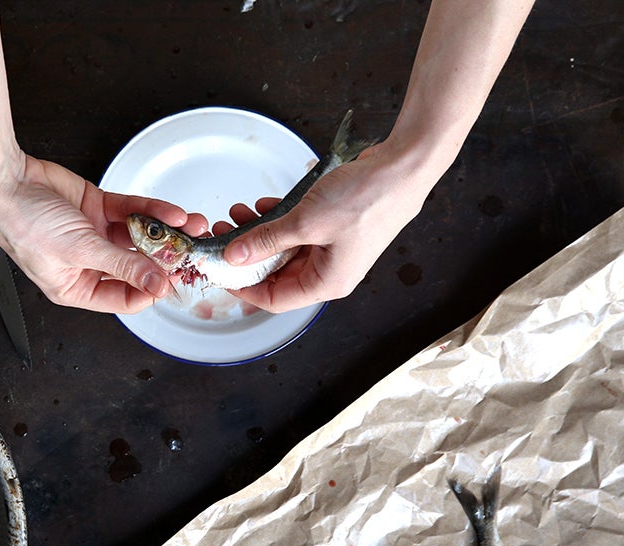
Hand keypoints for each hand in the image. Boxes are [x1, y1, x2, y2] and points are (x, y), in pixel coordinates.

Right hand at [0, 154, 207, 313]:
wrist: (5, 181)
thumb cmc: (22, 224)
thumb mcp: (78, 251)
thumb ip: (122, 266)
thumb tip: (155, 284)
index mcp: (77, 287)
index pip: (125, 298)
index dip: (151, 290)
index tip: (173, 279)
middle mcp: (89, 264)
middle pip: (137, 267)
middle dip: (166, 259)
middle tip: (191, 252)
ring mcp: (96, 235)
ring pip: (141, 237)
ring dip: (167, 232)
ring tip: (190, 228)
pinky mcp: (99, 208)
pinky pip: (134, 212)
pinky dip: (153, 210)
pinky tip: (172, 213)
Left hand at [214, 142, 429, 312]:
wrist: (403, 168)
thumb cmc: (367, 199)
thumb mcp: (306, 222)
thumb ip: (267, 240)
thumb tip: (234, 255)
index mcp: (327, 283)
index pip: (274, 300)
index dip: (243, 288)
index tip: (219, 270)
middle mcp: (330, 272)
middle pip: (276, 274)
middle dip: (246, 254)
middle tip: (221, 235)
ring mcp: (333, 250)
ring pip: (284, 250)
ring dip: (259, 234)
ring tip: (236, 213)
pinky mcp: (334, 228)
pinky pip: (297, 232)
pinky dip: (277, 220)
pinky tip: (261, 205)